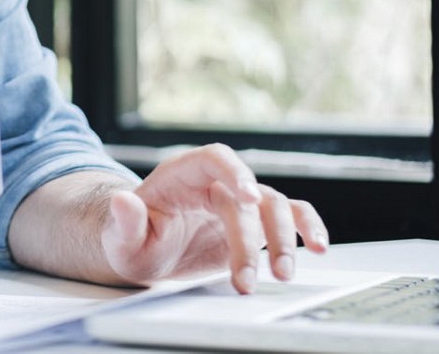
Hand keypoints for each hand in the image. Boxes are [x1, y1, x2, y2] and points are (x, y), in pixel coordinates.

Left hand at [100, 144, 327, 293]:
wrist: (147, 251)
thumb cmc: (133, 240)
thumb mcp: (120, 238)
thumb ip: (124, 221)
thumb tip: (121, 201)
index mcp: (182, 174)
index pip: (214, 158)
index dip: (235, 172)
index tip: (248, 197)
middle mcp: (215, 183)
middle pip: (247, 197)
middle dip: (251, 239)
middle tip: (247, 279)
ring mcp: (239, 202)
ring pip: (274, 207)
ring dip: (283, 239)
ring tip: (282, 274)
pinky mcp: (255, 223)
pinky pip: (290, 216)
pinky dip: (308, 227)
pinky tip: (318, 247)